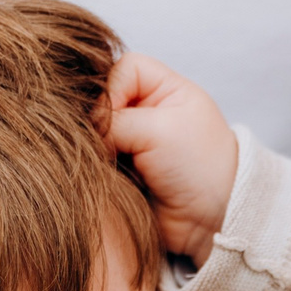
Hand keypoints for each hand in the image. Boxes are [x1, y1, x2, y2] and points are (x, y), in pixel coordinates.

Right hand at [105, 52, 237, 265]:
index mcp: (166, 89)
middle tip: (112, 146)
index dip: (112, 89)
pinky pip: (95, 159)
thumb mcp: (158, 129)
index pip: (123, 68)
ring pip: (95, 132)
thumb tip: (80, 127)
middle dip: (102, 123)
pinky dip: (98, 168)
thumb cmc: (198, 167)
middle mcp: (148, 111)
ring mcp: (134, 141)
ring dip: (99, 148)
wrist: (210, 222)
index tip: (119, 120)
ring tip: (114, 166)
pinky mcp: (123, 170)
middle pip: (103, 101)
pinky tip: (111, 179)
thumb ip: (112, 120)